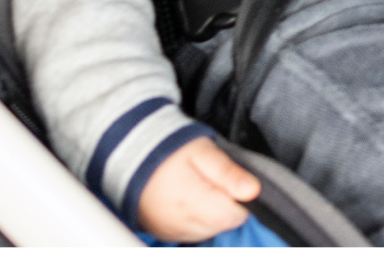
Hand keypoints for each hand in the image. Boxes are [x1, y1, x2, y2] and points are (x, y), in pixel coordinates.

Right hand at [137, 135, 260, 242]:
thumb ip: (228, 172)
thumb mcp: (203, 151)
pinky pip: (190, 233)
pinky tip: (188, 199)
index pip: (234, 216)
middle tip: (211, 180)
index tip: (230, 181)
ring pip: (208, 231)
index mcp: (191, 201)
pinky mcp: (162, 232)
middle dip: (225, 204)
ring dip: (211, 213)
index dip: (239, 198)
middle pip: (222, 225)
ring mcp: (169, 230)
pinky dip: (195, 220)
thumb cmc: (167, 150)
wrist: (130, 155)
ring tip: (197, 187)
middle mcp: (179, 222)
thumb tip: (253, 191)